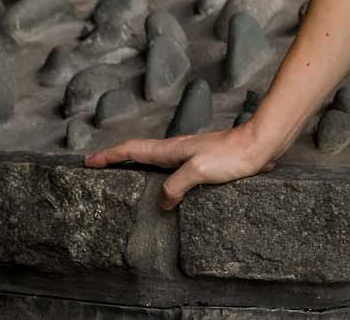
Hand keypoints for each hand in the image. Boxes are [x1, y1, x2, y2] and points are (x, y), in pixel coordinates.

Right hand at [85, 124, 279, 210]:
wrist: (260, 145)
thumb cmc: (232, 155)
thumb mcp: (199, 170)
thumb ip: (176, 185)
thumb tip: (162, 203)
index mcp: (171, 149)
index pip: (132, 150)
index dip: (109, 155)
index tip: (88, 161)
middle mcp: (177, 151)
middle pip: (139, 154)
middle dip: (117, 160)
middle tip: (98, 170)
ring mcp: (189, 156)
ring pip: (155, 162)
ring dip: (137, 168)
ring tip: (124, 181)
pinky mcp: (203, 164)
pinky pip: (172, 172)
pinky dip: (159, 178)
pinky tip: (166, 191)